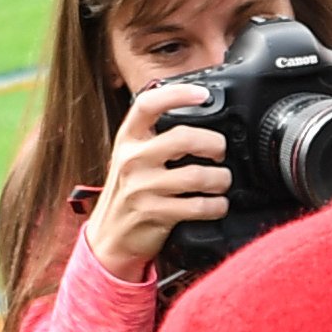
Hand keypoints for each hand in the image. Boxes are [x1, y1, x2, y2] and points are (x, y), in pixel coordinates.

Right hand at [86, 81, 227, 278]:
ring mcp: (142, 188)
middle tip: (220, 152)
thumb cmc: (129, 192)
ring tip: (221, 181)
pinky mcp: (155, 214)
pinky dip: (217, 206)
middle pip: (183, 138)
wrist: (110, 237)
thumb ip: (156, 136)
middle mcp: (132, 160)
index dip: (177, 94)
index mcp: (128, 139)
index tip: (203, 94)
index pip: (148, 104)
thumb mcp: (133, 157)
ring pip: (197, 176)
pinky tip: (217, 204)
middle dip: (214, 144)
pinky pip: (199, 206)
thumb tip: (197, 115)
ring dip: (221, 179)